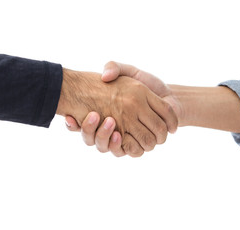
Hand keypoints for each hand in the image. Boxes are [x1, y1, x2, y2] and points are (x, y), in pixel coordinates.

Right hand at [58, 68, 177, 156]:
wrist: (171, 97)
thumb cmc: (149, 83)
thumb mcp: (129, 71)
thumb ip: (114, 67)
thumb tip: (103, 76)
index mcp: (103, 113)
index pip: (79, 123)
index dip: (72, 123)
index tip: (69, 117)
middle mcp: (110, 127)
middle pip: (89, 136)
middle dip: (87, 129)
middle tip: (92, 116)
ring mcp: (122, 137)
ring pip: (103, 146)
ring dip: (102, 137)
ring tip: (108, 123)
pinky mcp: (135, 144)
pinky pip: (123, 151)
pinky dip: (118, 145)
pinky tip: (118, 135)